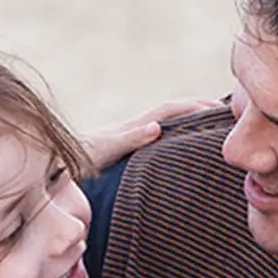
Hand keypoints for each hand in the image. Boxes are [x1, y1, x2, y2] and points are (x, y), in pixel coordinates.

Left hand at [79, 98, 222, 171]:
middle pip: (172, 115)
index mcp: (132, 128)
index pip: (170, 111)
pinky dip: (174, 142)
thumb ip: (129, 139)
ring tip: (212, 132)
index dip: (195, 107)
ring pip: (165, 128)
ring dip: (188, 126)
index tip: (221, 107)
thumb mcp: (103, 150)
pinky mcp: (123, 154)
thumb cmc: (75, 162)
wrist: (49, 169)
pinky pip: (156, 143)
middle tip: (228, 115)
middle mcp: (132, 130)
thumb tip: (156, 127)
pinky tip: (180, 154)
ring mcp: (127, 141)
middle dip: (199, 111)